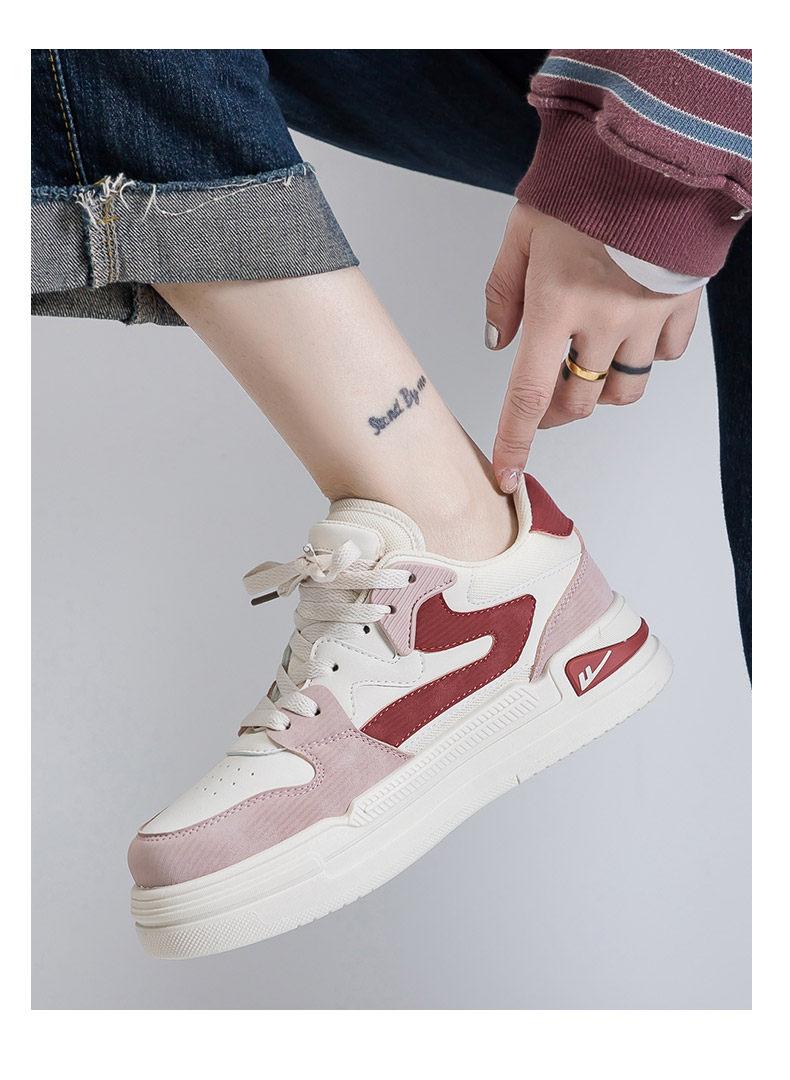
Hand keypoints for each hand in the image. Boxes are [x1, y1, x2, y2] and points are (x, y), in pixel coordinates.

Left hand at [485, 203, 702, 492]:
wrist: (652, 153)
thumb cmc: (581, 186)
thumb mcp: (522, 231)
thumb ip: (503, 292)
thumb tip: (498, 345)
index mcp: (556, 302)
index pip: (530, 392)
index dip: (517, 440)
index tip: (508, 474)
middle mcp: (603, 318)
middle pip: (579, 400)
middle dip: (557, 412)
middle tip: (547, 401)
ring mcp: (647, 316)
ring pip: (623, 389)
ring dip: (601, 391)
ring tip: (589, 366)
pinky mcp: (682, 306)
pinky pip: (665, 357)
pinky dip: (646, 357)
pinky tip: (632, 334)